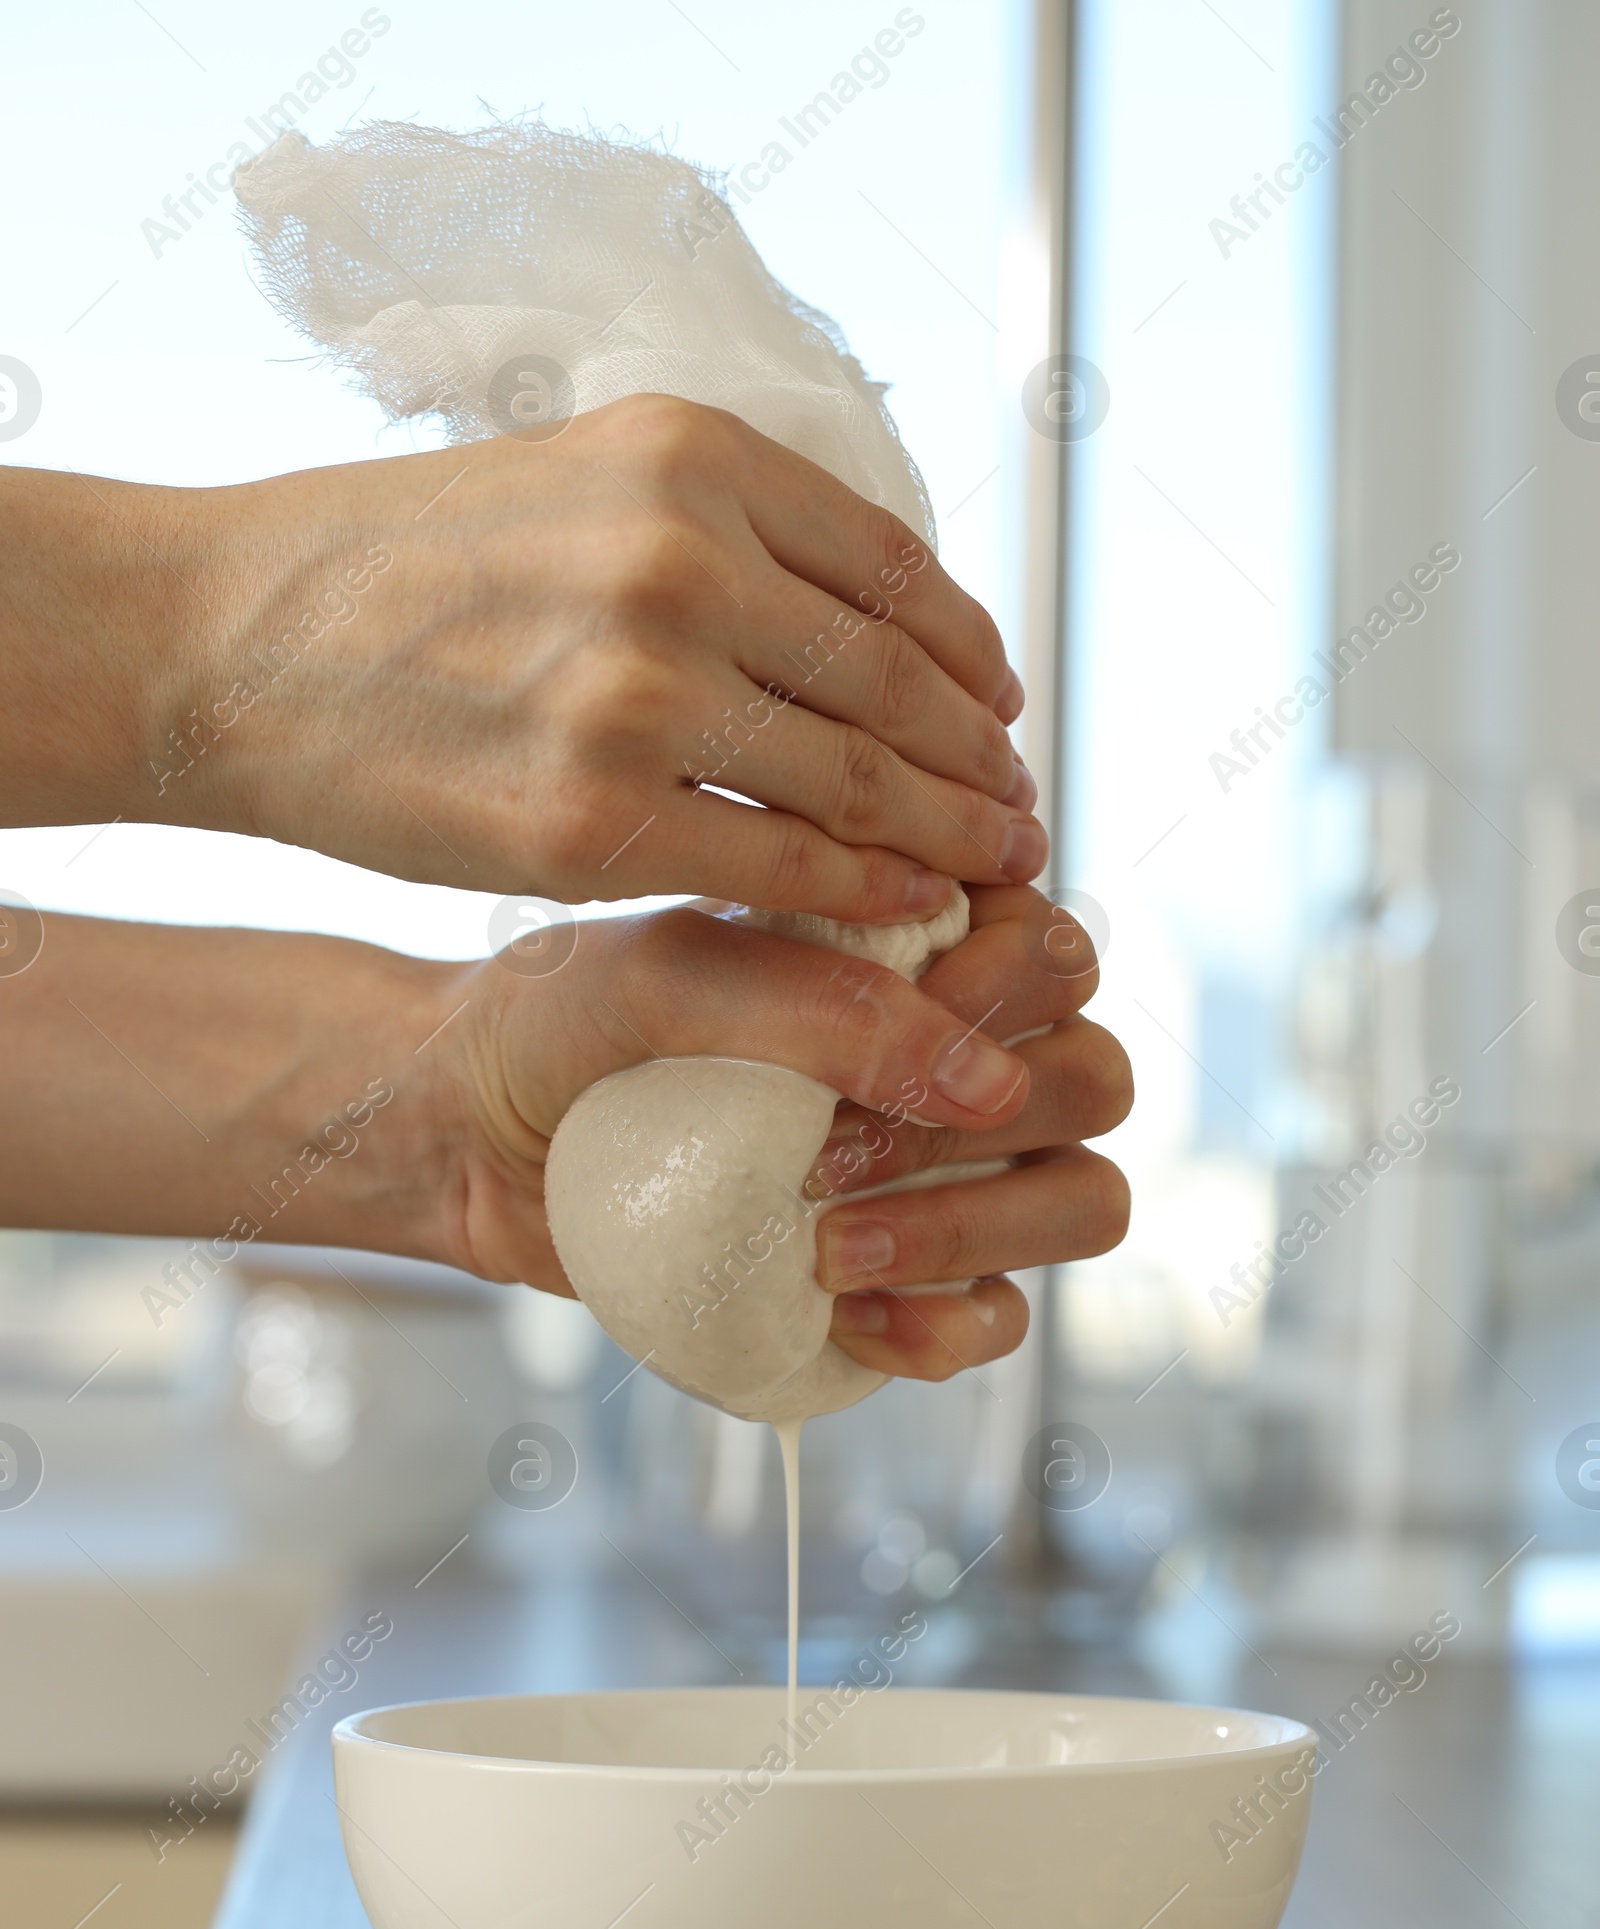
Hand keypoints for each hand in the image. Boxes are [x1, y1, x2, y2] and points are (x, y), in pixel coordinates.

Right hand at [3, 397, 1044, 915]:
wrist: (240, 642)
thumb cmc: (404, 574)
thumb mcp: (580, 485)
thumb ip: (723, 535)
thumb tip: (863, 628)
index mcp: (692, 458)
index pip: (894, 570)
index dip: (971, 656)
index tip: (1002, 712)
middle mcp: (681, 559)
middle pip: (896, 682)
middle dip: (979, 761)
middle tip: (1023, 812)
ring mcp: (639, 692)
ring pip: (856, 779)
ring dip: (946, 834)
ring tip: (991, 867)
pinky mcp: (591, 818)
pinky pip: (778, 863)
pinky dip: (861, 892)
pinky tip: (904, 907)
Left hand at [430, 885, 1127, 1382]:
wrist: (469, 1141)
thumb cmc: (563, 1027)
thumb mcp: (668, 979)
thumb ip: (827, 1005)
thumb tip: (985, 1083)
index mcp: (920, 947)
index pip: (1059, 955)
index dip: (1007, 999)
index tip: (891, 1028)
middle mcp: (954, 1056)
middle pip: (1095, 1083)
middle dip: (982, 1132)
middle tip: (829, 1158)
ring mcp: (944, 1173)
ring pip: (1081, 1202)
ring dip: (973, 1233)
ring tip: (830, 1252)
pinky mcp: (906, 1281)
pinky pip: (1002, 1320)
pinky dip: (943, 1329)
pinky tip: (841, 1315)